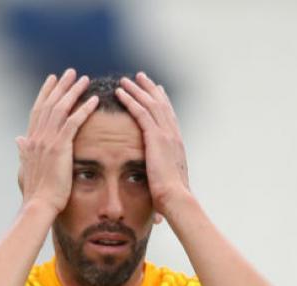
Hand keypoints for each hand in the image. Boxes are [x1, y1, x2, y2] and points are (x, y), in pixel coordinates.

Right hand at [16, 69, 98, 212]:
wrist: (39, 204)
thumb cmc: (35, 192)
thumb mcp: (26, 167)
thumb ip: (24, 151)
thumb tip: (18, 139)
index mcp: (31, 140)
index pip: (38, 110)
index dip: (45, 93)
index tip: (52, 80)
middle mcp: (38, 136)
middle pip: (50, 104)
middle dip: (61, 86)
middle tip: (71, 72)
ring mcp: (48, 141)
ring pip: (61, 109)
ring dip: (74, 92)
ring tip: (84, 79)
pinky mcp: (60, 147)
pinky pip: (74, 123)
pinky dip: (84, 109)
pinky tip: (94, 100)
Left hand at [116, 72, 191, 214]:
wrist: (176, 198)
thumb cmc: (171, 197)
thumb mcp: (168, 181)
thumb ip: (163, 174)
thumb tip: (158, 181)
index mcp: (177, 144)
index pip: (169, 117)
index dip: (162, 102)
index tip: (156, 91)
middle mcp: (174, 135)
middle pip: (161, 104)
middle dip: (150, 89)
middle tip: (140, 77)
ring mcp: (166, 134)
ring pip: (151, 104)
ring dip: (137, 90)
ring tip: (125, 80)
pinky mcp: (156, 137)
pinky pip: (141, 112)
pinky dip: (130, 100)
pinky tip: (120, 92)